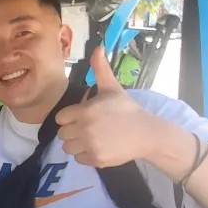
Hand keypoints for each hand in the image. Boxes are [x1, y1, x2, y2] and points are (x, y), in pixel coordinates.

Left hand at [55, 47, 163, 167]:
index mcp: (85, 111)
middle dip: (72, 131)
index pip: (61, 117)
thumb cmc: (127, 110)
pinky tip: (97, 147)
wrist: (147, 133)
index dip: (69, 117)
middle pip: (62, 134)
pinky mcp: (96, 159)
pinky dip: (85, 155)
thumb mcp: (112, 88)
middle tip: (87, 128)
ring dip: (76, 144)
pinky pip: (78, 159)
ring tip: (90, 138)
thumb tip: (98, 47)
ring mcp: (90, 145)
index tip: (81, 116)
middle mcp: (85, 129)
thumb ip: (100, 69)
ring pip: (68, 148)